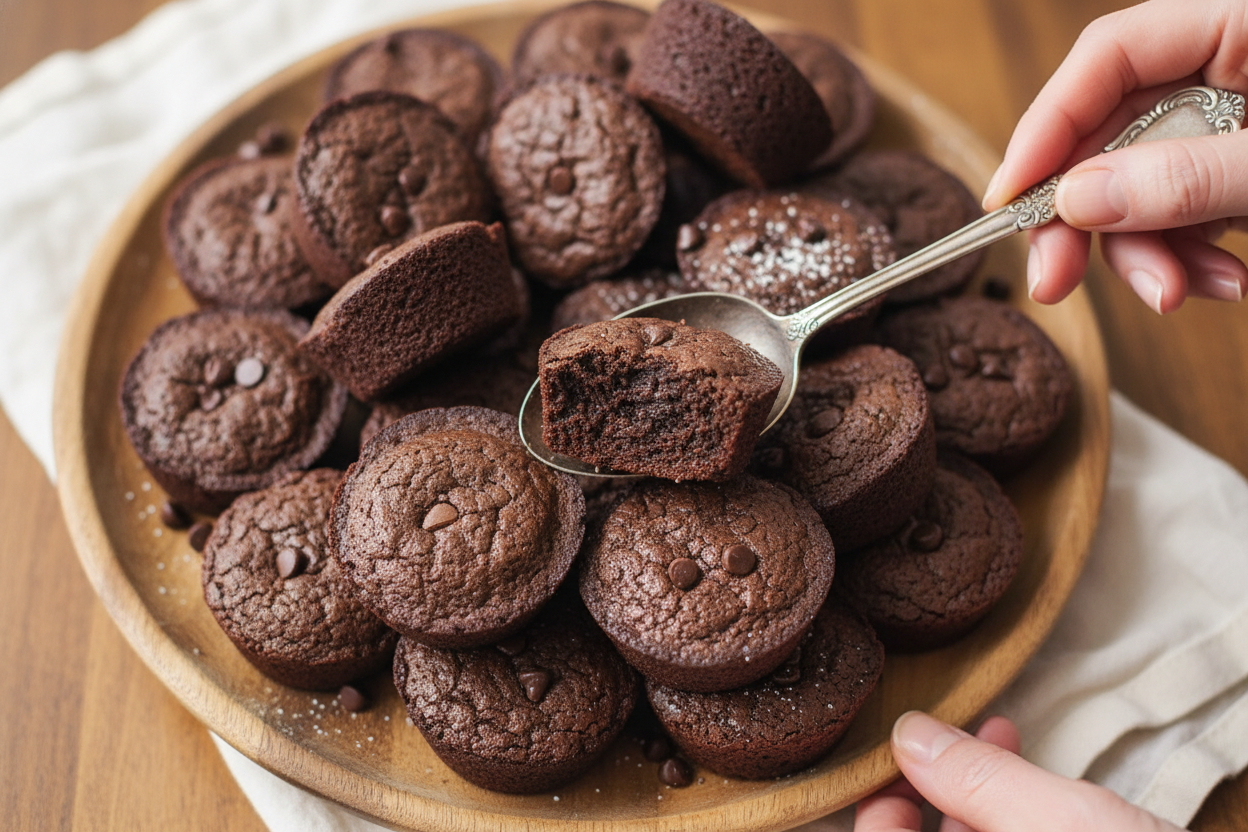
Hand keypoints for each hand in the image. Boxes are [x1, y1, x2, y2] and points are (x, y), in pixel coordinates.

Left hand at [854, 711, 1181, 831]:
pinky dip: (1014, 830)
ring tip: (1002, 739)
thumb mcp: (1073, 827)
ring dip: (977, 808)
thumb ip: (983, 783)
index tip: (894, 766)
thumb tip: (909, 735)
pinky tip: (1035, 792)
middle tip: (950, 743)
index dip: (878, 818)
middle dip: (935, 801)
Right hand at [982, 0, 1247, 312]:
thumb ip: (1188, 177)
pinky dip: (1187, 258)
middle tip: (1054, 278)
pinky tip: (1225, 281)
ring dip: (1146, 254)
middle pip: (1110, 134)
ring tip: (1177, 293)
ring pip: (1139, 189)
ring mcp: (1229, 125)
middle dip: (1087, 218)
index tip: (1009, 198)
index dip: (1048, 125)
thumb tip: (1076, 200)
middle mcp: (1222, 70)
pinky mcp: (1236, 174)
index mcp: (1238, 24)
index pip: (1109, 56)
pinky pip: (1181, 215)